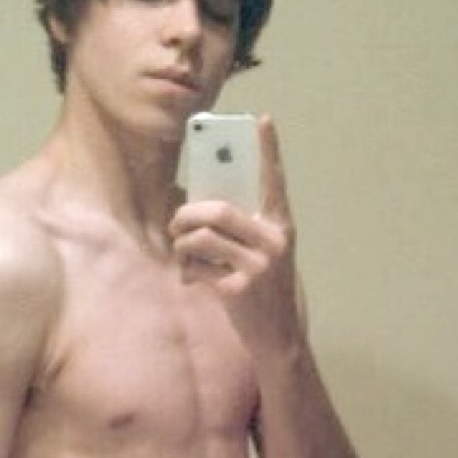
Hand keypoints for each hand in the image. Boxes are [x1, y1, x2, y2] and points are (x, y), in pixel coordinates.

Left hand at [170, 116, 303, 360]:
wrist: (278, 338)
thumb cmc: (264, 287)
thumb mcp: (262, 253)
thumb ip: (242, 227)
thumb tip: (198, 202)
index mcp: (281, 226)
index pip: (275, 181)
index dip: (269, 150)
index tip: (262, 119)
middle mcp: (274, 242)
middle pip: (217, 210)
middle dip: (187, 214)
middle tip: (176, 222)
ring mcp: (259, 267)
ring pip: (201, 237)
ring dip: (182, 245)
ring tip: (183, 253)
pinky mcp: (240, 289)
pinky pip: (197, 266)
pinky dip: (188, 271)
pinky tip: (195, 280)